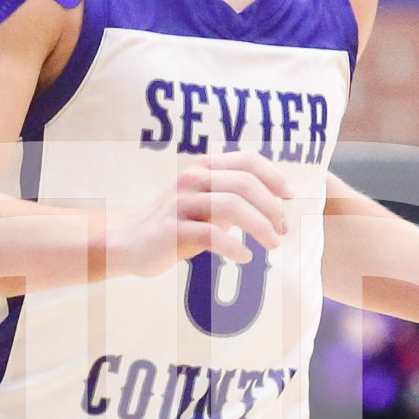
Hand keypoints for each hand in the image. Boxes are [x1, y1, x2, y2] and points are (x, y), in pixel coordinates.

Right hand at [109, 151, 292, 275]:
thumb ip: (233, 198)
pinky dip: (235, 247)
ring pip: (233, 206)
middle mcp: (193, 179)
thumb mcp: (205, 202)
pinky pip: (212, 234)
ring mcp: (182, 203)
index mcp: (204, 168)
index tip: (290, 196)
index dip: (274, 176)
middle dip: (271, 207)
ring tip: (272, 244)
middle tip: (282, 230)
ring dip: (260, 226)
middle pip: (246, 183)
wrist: (129, 241)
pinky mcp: (173, 229)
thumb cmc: (175, 223)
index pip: (248, 161)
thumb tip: (275, 210)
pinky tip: (245, 257)